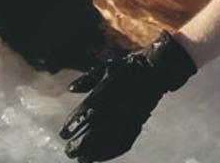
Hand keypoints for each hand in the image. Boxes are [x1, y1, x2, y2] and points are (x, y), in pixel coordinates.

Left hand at [60, 32, 196, 160]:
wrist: (156, 71)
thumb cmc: (127, 68)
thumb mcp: (107, 67)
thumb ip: (88, 79)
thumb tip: (71, 89)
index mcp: (109, 89)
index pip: (88, 110)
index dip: (75, 123)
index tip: (62, 134)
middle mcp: (119, 104)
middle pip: (97, 130)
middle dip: (81, 143)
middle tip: (68, 152)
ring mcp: (130, 115)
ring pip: (110, 140)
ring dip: (95, 152)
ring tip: (81, 160)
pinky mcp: (138, 123)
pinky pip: (125, 142)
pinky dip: (111, 152)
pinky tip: (100, 158)